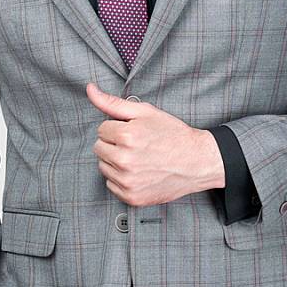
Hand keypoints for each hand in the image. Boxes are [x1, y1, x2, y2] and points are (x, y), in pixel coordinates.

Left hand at [86, 82, 224, 206]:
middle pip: (99, 148)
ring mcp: (127, 181)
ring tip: (139, 158)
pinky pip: (111, 185)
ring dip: (115, 162)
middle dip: (113, 144)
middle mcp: (124, 161)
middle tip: (137, 145)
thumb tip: (90, 89)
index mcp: (126, 137)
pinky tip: (139, 172)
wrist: (197, 161)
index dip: (118, 128)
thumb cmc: (172, 135)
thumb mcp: (145, 112)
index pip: (102, 130)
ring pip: (103, 167)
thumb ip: (112, 102)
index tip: (134, 132)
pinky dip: (121, 179)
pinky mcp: (131, 197)